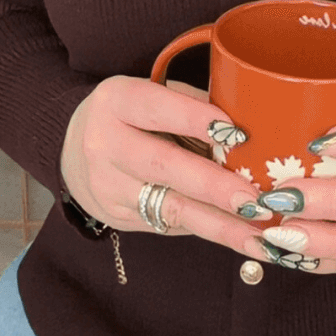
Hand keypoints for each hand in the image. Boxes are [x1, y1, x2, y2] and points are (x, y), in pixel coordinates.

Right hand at [60, 75, 271, 258]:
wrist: (75, 149)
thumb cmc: (133, 116)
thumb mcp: (153, 95)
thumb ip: (193, 106)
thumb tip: (247, 129)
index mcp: (116, 101)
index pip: (156, 108)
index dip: (195, 119)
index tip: (236, 132)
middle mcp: (105, 144)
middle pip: (162, 166)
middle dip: (213, 185)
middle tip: (255, 199)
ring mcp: (109, 186)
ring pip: (170, 208)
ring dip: (221, 225)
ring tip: (260, 236)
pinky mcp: (120, 218)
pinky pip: (172, 225)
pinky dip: (211, 231)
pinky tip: (244, 239)